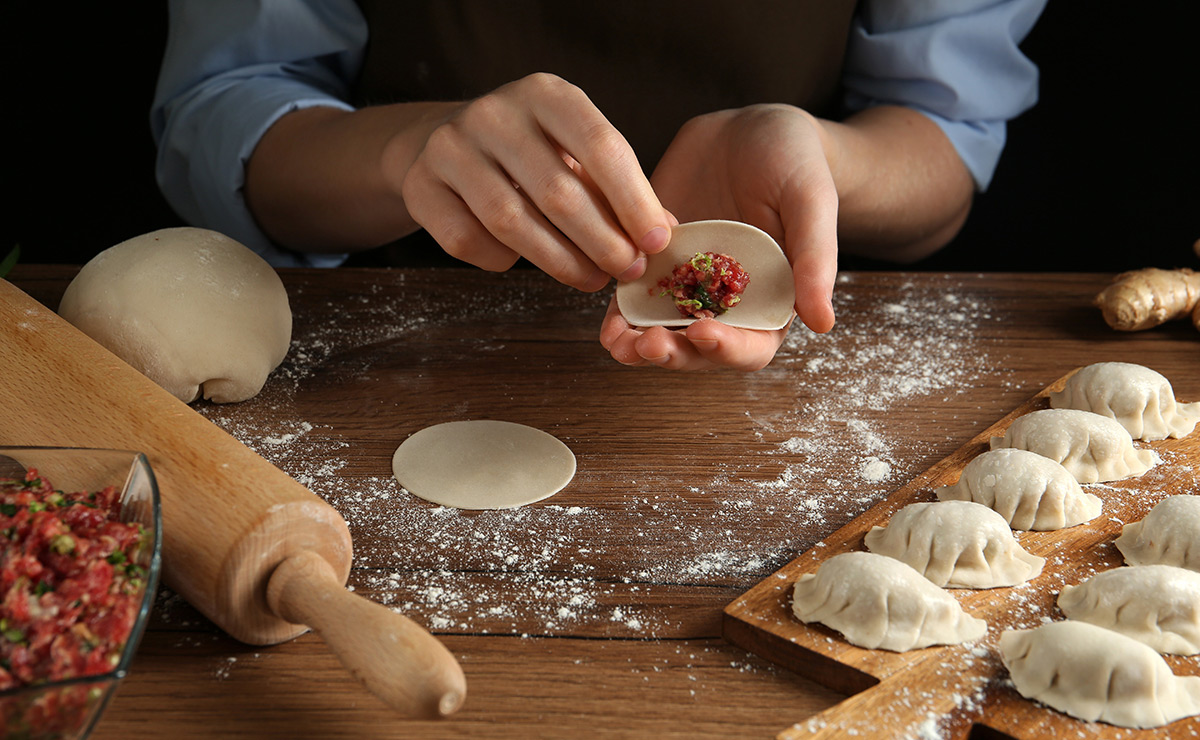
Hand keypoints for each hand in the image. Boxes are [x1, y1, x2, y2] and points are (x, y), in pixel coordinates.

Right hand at [401, 73, 672, 290]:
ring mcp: (451, 147)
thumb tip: (664, 235)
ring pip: (512, 222)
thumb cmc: (533, 154)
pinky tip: (523, 260)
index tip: (656, 243)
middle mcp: (495, 112)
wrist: (449, 144)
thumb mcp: (578, 155)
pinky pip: (469, 242)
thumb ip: (620, 190)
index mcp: (547, 94)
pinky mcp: (421, 186)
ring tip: (590, 279)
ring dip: (560, 262)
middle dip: (602, 242)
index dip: (634, 201)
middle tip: (627, 271)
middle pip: (558, 192)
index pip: (601, 146)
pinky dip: (503, 261)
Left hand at [599, 104, 836, 369]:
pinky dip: (618, 310)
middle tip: (646, 344)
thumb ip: (815, 259)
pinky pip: (633, 293)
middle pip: (696, 348)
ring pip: (660, 328)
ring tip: (617, 341)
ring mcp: (687, 284)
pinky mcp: (654, 260)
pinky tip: (604, 317)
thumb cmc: (797, 164)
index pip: (750, 347)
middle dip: (672, 352)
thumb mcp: (811, 202)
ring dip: (637, 342)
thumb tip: (824, 323)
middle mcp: (726, 303)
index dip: (726, 349)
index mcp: (770, 301)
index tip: (703, 333)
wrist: (754, 129)